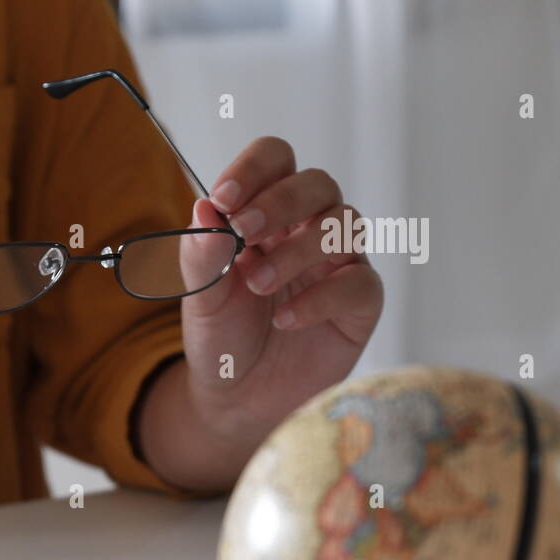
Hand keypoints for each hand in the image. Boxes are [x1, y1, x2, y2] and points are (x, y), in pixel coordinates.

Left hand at [143, 137, 382, 486]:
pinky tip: (285, 319)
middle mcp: (307, 230)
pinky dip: (319, 297)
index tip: (224, 199)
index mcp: (265, 215)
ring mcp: (338, 264)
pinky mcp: (358, 304)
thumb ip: (201, 254)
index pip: (274, 161)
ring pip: (344, 224)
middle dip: (280, 202)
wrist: (235, 397)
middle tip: (245, 233)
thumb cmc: (222, 337)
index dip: (253, 170)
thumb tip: (204, 210)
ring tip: (256, 285)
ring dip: (296, 250)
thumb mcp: (200, 296)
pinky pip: (358, 283)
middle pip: (317, 183)